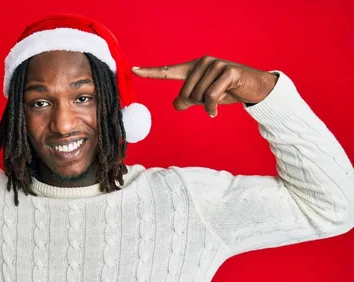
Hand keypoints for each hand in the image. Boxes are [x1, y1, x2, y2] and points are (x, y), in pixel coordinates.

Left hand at [132, 56, 277, 116]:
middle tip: (211, 101)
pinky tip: (217, 111)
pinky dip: (212, 108)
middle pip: (185, 93)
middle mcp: (202, 63)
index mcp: (193, 68)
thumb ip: (188, 100)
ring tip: (219, 99)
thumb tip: (177, 104)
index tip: (133, 70)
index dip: (150, 72)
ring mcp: (215, 65)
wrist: (255, 88)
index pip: (168, 71)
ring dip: (207, 104)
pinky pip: (211, 97)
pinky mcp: (228, 71)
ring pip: (198, 96)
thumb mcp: (204, 99)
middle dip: (196, 103)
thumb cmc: (227, 92)